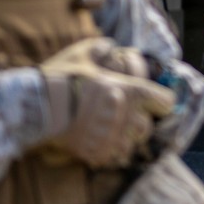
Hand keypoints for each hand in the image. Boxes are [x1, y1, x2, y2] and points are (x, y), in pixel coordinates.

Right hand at [40, 38, 175, 167]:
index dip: (161, 101)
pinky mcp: (96, 152)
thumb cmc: (61, 76)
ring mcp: (110, 136)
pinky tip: (99, 143)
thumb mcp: (81, 53)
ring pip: (131, 146)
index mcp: (127, 89)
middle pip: (147, 127)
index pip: (164, 101)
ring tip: (112, 133)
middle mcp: (124, 115)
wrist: (39, 106)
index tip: (156, 102)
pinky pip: (112, 159)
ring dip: (124, 140)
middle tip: (127, 118)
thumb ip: (101, 47)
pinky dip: (108, 152)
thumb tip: (109, 45)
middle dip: (139, 123)